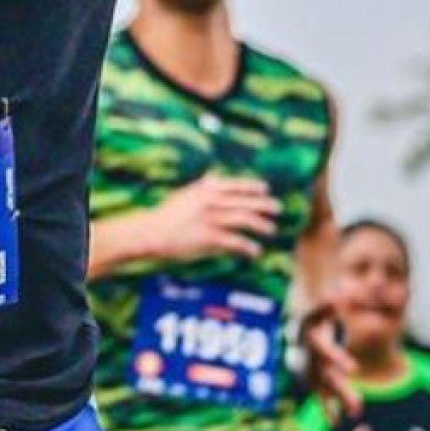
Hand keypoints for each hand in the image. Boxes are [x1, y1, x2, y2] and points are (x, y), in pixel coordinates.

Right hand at [132, 175, 279, 263]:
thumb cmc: (167, 214)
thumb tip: (213, 178)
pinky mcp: (211, 237)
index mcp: (205, 188)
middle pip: (245, 201)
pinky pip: (236, 241)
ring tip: (270, 230)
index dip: (253, 187)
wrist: (152, 232)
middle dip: (264, 205)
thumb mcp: (185, 193)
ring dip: (261, 225)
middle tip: (278, 208)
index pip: (236, 185)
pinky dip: (248, 247)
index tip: (265, 189)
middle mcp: (211, 201)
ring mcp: (212, 218)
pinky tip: (255, 251)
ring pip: (245, 220)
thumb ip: (201, 187)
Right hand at [299, 303, 359, 414]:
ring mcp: (310, 367)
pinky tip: (336, 422)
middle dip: (340, 388)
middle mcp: (308, 354)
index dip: (336, 359)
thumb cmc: (317, 315)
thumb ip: (331, 303)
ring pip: (325, 386)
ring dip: (339, 400)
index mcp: (310, 335)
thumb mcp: (323, 306)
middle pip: (325, 373)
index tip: (355, 371)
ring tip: (356, 413)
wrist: (298, 327)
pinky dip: (327, 408)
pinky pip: (320, 395)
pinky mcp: (313, 377)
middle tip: (358, 407)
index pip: (323, 349)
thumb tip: (339, 297)